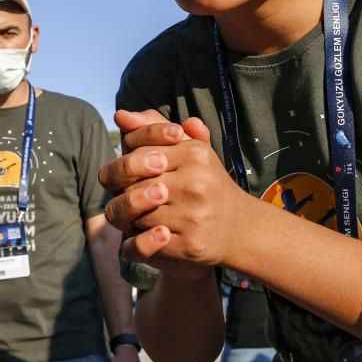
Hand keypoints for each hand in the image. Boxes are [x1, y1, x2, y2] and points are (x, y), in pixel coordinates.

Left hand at [101, 110, 245, 268]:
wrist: (241, 227)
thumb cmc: (206, 182)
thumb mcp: (188, 148)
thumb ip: (153, 128)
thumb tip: (120, 115)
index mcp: (194, 153)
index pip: (138, 154)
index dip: (128, 166)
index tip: (139, 174)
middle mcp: (195, 183)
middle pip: (133, 186)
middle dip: (127, 193)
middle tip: (135, 196)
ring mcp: (193, 216)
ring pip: (136, 216)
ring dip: (133, 218)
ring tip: (145, 215)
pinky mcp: (190, 245)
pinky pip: (145, 243)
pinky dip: (140, 241)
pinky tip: (151, 234)